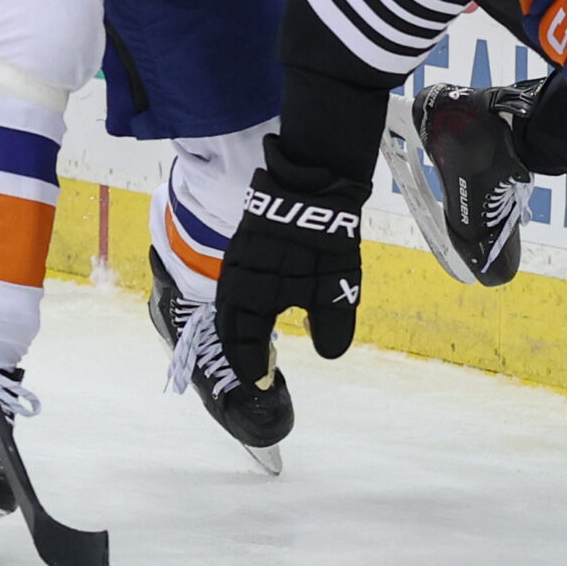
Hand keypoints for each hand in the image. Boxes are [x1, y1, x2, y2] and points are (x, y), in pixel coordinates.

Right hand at [214, 166, 368, 379]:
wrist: (312, 181)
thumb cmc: (325, 236)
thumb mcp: (338, 283)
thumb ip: (332, 323)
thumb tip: (326, 354)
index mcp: (256, 292)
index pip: (245, 341)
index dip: (252, 366)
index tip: (262, 384)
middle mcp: (238, 279)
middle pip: (229, 326)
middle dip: (238, 355)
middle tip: (254, 374)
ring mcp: (236, 260)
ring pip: (228, 306)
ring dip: (236, 332)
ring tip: (251, 350)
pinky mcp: (242, 246)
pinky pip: (232, 286)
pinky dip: (239, 308)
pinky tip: (253, 312)